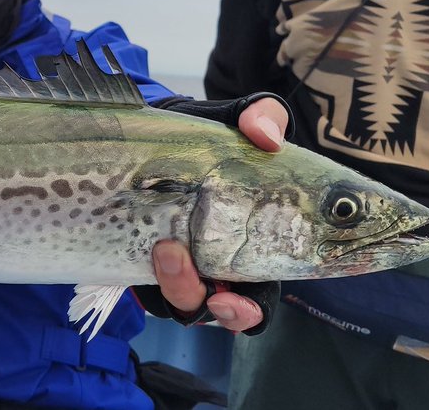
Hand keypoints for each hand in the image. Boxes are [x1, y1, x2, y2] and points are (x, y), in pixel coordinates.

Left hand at [139, 94, 291, 333]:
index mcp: (265, 238)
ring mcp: (190, 267)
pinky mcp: (153, 264)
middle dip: (233, 312)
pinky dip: (159, 281)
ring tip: (168, 249)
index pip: (275, 283)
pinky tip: (155, 253)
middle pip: (240, 310)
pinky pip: (157, 292)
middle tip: (222, 297)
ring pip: (193, 303)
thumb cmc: (213, 136)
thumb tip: (266, 135)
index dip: (263, 303)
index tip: (247, 300)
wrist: (159, 136)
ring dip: (183, 287)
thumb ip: (262, 116)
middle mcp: (231, 262)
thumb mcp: (240, 120)